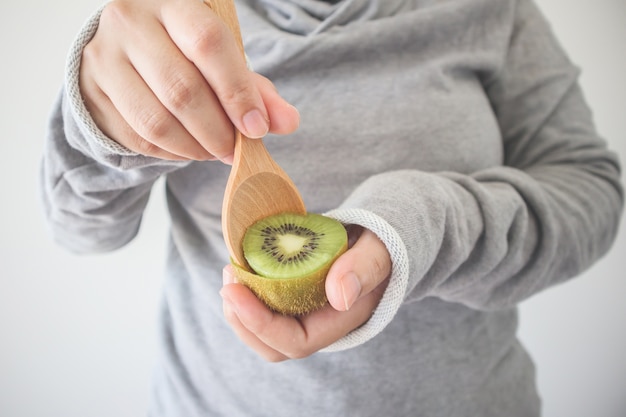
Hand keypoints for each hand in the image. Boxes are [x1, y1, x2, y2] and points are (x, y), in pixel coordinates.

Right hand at [79, 0, 298, 161]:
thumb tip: (289, 121)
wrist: (124, 56)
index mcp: (173, 3)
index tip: (256, 128)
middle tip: (234, 149)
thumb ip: (256, 90)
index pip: (208, 43)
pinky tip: (187, 149)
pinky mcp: (92, 92)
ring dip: (195, 148)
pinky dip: (171, 153)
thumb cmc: (184, 55)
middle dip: (217, 131)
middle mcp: (131, 22)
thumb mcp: (223, 62)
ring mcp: (104, 57)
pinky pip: (138, 137)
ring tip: (213, 151)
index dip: (237, 92)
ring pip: (156, 121)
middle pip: (182, 89)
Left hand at [220, 226, 390, 361]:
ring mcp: (304, 317)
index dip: (259, 324)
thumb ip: (365, 268)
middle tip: (229, 278)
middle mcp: (319, 327)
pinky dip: (246, 295)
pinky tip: (240, 269)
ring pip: (262, 334)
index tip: (234, 289)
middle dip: (242, 320)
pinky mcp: (292, 303)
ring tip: (231, 271)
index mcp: (340, 323)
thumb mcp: (378, 251)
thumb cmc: (378, 247)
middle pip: (271, 347)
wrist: (377, 243)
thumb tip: (340, 296)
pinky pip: (263, 311)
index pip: (294, 342)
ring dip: (239, 309)